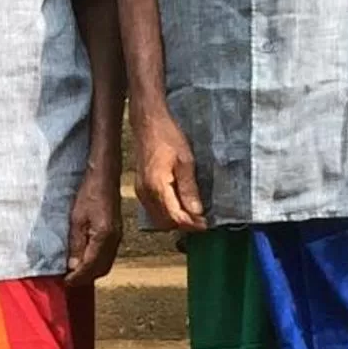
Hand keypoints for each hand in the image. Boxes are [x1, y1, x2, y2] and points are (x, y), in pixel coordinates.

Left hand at [65, 169, 122, 284]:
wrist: (105, 177)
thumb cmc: (89, 193)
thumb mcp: (76, 219)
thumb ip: (76, 244)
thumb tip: (73, 266)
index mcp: (103, 237)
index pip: (90, 266)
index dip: (77, 277)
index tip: (65, 282)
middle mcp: (114, 240)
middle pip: (101, 269)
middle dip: (85, 278)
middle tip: (69, 279)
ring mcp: (118, 237)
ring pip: (106, 264)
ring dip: (91, 271)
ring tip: (76, 271)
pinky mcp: (117, 233)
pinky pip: (108, 255)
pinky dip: (97, 262)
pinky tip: (86, 258)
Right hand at [135, 110, 206, 231]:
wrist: (148, 124)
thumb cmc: (168, 137)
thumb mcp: (186, 161)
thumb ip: (189, 189)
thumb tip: (196, 212)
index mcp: (157, 187)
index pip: (175, 217)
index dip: (192, 224)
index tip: (206, 224)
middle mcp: (146, 194)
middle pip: (165, 223)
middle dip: (184, 224)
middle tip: (202, 219)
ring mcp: (141, 192)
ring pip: (158, 219)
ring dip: (175, 220)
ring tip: (193, 213)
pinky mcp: (141, 188)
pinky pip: (153, 209)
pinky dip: (167, 212)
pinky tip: (179, 204)